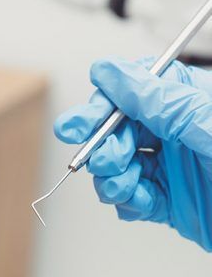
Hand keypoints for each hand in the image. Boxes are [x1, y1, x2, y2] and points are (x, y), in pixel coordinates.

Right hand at [54, 57, 211, 250]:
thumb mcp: (205, 120)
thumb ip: (156, 98)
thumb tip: (112, 73)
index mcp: (184, 103)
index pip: (129, 95)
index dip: (99, 108)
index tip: (78, 124)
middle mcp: (173, 133)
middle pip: (115, 133)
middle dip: (103, 147)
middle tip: (107, 157)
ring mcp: (168, 168)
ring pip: (116, 169)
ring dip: (113, 179)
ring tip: (129, 183)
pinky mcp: (166, 202)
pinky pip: (129, 200)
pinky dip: (128, 203)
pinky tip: (141, 201)